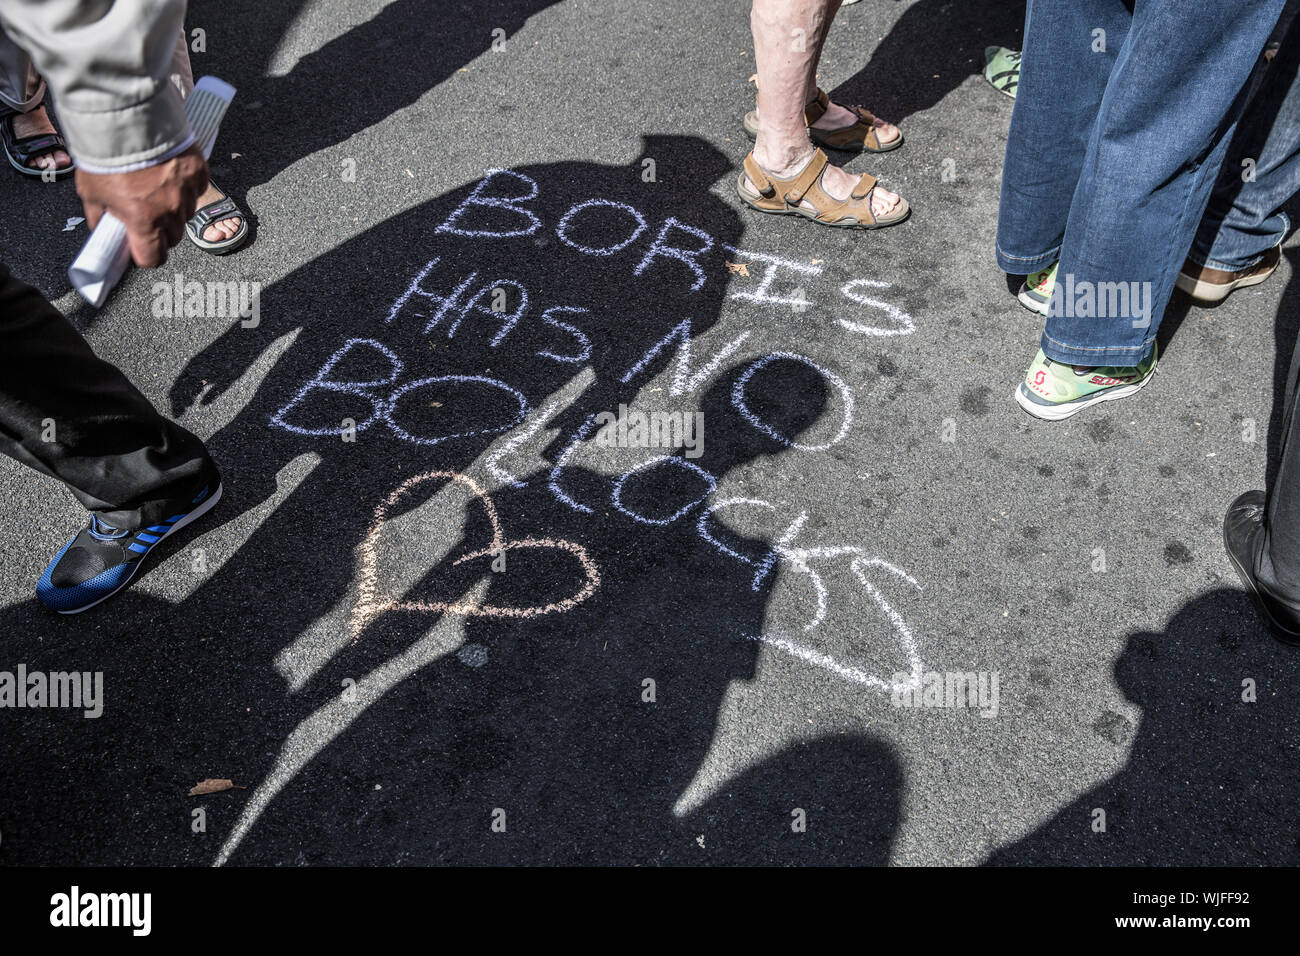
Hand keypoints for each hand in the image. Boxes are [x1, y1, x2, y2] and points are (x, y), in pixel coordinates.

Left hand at [75, 144, 208, 267]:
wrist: (126, 117)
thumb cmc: (107, 153)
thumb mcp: (91, 191)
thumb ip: (100, 215)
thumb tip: (104, 229)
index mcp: (143, 221)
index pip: (153, 258)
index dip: (145, 255)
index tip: (138, 247)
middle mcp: (170, 211)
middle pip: (171, 237)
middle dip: (158, 230)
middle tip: (143, 213)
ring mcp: (188, 192)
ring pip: (185, 215)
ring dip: (173, 209)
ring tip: (155, 188)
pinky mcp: (199, 173)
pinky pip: (196, 191)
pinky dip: (185, 187)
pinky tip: (168, 174)